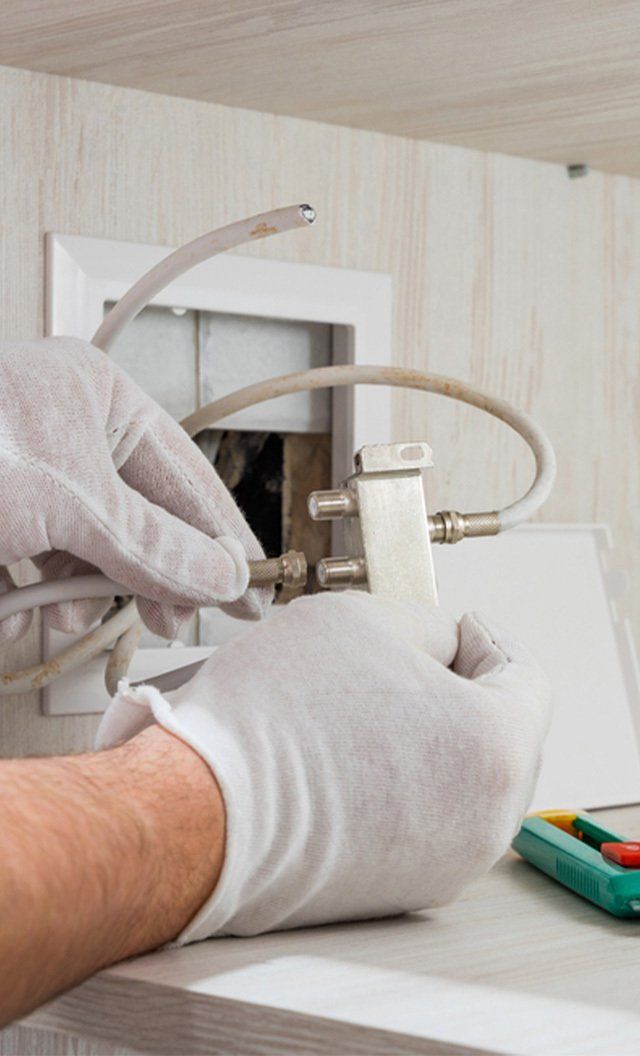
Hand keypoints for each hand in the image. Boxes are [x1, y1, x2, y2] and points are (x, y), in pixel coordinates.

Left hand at [0, 337, 269, 642]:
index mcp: (94, 397)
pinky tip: (32, 617)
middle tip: (178, 622)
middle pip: (141, 515)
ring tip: (77, 617)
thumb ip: (153, 542)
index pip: (186, 472)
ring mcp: (26, 476)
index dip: (222, 535)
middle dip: (151, 573)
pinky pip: (42, 563)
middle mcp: (65, 431)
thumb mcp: (69, 499)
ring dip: (88, 592)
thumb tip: (220, 574)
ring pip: (91, 548)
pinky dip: (41, 597)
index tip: (252, 587)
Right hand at [97, 590, 550, 938]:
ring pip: (460, 779)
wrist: (194, 812)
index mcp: (497, 750)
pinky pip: (422, 820)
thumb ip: (429, 624)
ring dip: (428, 736)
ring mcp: (442, 865)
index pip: (524, 674)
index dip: (486, 636)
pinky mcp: (395, 892)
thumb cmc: (273, 715)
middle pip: (498, 732)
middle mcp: (484, 822)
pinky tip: (346, 755)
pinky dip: (400, 783)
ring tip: (370, 705)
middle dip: (459, 688)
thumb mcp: (364, 618)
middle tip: (415, 659)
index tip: (456, 627)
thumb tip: (443, 644)